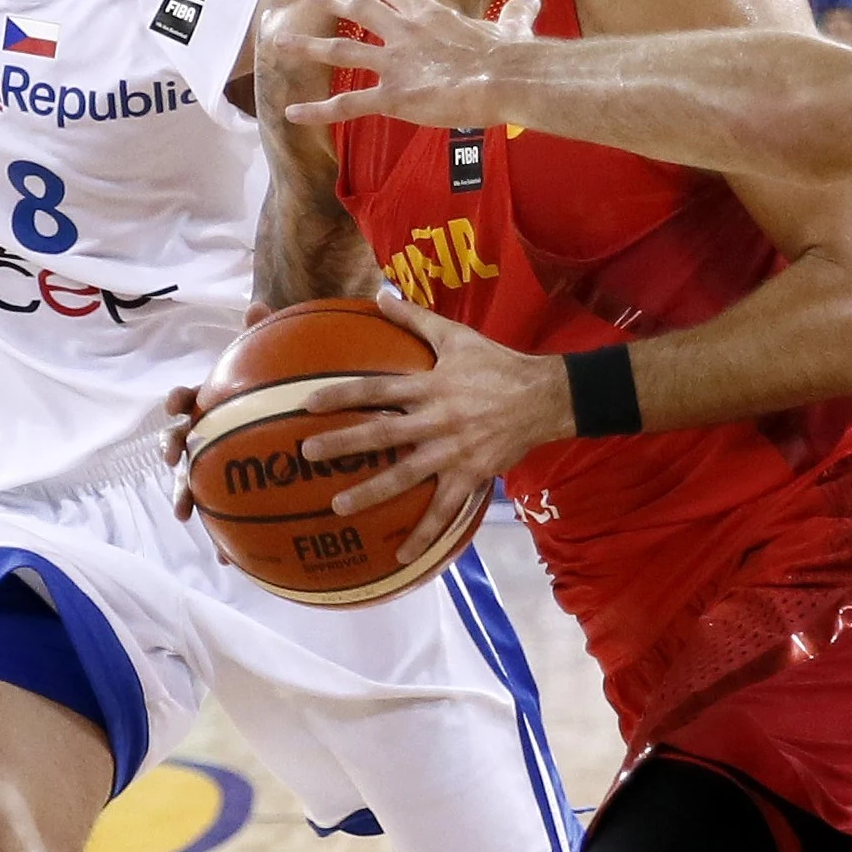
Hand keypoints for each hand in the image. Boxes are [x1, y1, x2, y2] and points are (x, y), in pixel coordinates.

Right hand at [165, 301, 277, 522]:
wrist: (287, 419)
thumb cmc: (272, 391)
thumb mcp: (270, 364)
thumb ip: (262, 337)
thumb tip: (258, 304)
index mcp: (211, 404)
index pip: (187, 397)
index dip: (178, 399)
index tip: (176, 402)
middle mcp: (205, 433)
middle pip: (179, 441)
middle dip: (172, 452)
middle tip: (171, 461)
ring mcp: (212, 464)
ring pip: (191, 479)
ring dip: (185, 494)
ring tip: (185, 513)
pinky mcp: (228, 492)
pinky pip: (224, 513)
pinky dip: (223, 535)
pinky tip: (230, 556)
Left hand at [271, 0, 540, 130]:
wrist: (502, 77)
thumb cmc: (512, 56)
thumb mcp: (514, 27)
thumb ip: (517, 14)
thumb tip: (533, 0)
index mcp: (434, 17)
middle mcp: (406, 34)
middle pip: (362, 13)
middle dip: (334, 3)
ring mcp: (394, 65)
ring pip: (341, 52)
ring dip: (308, 47)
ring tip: (280, 43)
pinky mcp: (391, 96)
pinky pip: (347, 106)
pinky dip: (317, 111)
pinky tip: (292, 113)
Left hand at [299, 287, 573, 560]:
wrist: (544, 398)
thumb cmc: (496, 364)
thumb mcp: (457, 336)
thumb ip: (416, 318)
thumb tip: (381, 295)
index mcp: (431, 386)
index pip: (378, 390)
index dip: (343, 395)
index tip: (308, 403)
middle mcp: (438, 421)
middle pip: (384, 434)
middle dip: (345, 444)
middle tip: (307, 454)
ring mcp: (453, 452)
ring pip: (406, 476)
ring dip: (371, 492)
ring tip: (337, 507)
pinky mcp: (471, 476)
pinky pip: (443, 511)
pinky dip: (423, 534)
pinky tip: (400, 556)